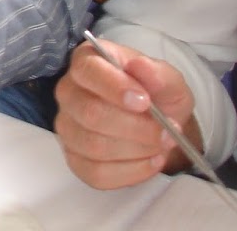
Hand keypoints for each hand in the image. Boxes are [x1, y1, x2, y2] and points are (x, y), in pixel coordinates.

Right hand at [54, 39, 201, 188]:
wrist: (160, 126)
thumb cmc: (158, 96)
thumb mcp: (169, 81)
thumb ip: (158, 73)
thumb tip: (140, 66)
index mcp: (87, 62)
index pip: (87, 72)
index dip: (115, 88)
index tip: (146, 102)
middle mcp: (68, 92)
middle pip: (90, 114)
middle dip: (135, 128)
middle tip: (167, 133)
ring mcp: (68, 127)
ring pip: (94, 146)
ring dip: (137, 150)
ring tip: (162, 146)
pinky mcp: (75, 159)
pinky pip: (96, 173)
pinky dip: (131, 172)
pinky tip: (150, 161)